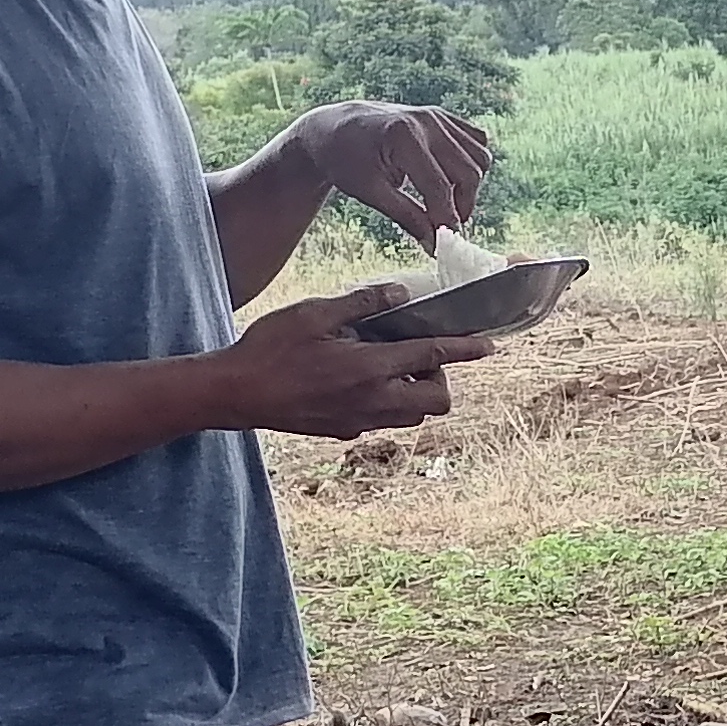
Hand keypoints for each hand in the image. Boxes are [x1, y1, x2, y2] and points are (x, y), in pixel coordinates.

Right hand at [218, 281, 492, 440]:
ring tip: (388, 365)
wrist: (235, 394)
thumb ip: (362, 302)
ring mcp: (359, 422)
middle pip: (437, 402)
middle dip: (440, 378)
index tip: (491, 346)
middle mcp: (372, 402)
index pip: (432, 358)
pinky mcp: (345, 432)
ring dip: (415, 393)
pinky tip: (359, 379)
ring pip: (413, 416)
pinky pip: (384, 421)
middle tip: (417, 354)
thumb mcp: (313, 313)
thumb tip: (400, 293)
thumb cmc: (269, 348)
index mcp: (368, 369)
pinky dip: (388, 402)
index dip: (466, 350)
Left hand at [295, 100, 493, 244]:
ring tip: (446, 203)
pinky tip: (450, 179)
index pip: (439, 187)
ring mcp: (437, 116)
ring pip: (480, 158)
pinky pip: (476, 143)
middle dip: (462, 205)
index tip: (444, 245)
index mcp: (403, 136)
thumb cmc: (346, 161)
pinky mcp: (442, 117)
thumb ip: (407, 217)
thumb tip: (435, 245)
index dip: (446, 220)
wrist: (335, 129)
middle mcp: (426, 121)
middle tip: (444, 225)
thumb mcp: (370, 193)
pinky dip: (471, 164)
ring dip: (470, 186)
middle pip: (468, 173)